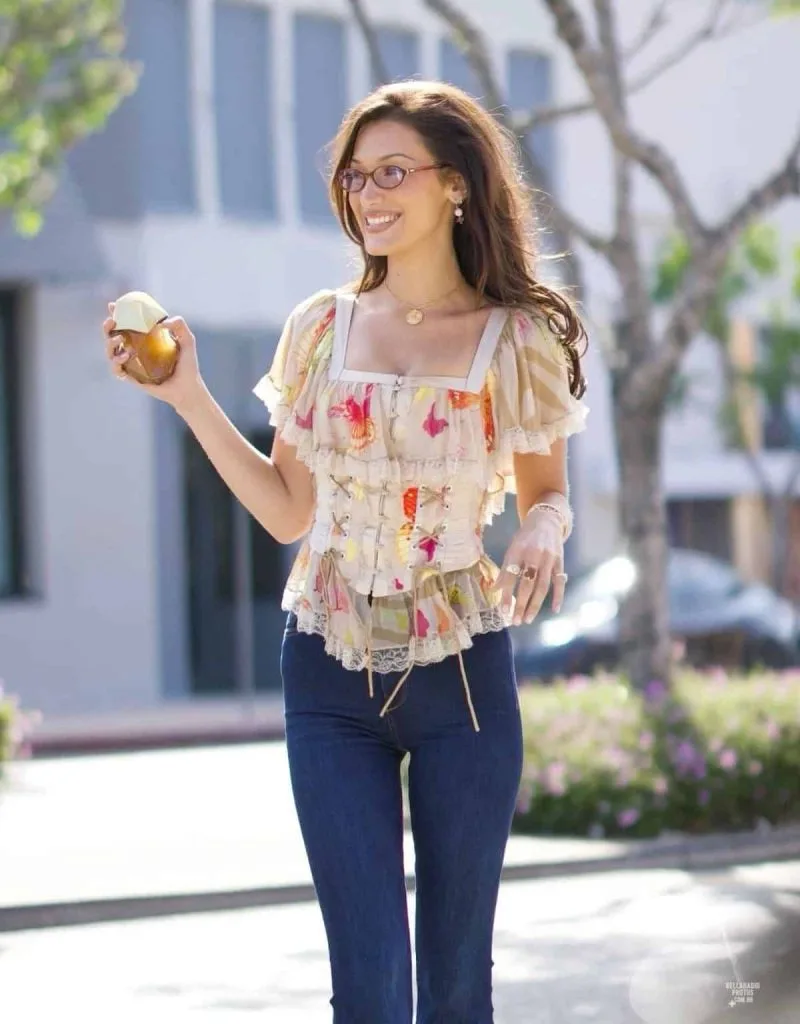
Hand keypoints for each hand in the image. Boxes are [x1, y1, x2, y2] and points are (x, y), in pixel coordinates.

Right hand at [103, 302, 205, 412]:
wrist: (188, 388)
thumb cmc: (187, 365)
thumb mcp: (187, 340)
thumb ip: (179, 325)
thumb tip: (161, 323)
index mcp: (144, 339)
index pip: (127, 324)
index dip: (117, 314)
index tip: (113, 306)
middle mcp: (135, 350)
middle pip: (113, 336)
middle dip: (107, 328)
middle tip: (112, 322)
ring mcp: (132, 364)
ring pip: (110, 352)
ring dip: (110, 344)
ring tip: (119, 340)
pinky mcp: (131, 378)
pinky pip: (116, 370)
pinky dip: (115, 362)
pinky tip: (124, 357)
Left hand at [494, 507, 566, 624]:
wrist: (546, 520)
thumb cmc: (525, 538)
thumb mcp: (512, 549)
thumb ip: (505, 569)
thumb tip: (494, 590)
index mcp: (518, 550)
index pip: (510, 576)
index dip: (506, 594)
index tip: (503, 611)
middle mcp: (534, 554)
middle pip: (527, 584)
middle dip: (520, 604)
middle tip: (515, 621)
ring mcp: (549, 559)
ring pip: (543, 586)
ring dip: (535, 604)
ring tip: (528, 619)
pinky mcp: (560, 562)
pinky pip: (559, 582)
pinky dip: (558, 596)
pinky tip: (554, 610)